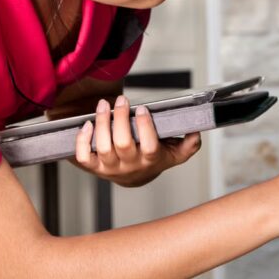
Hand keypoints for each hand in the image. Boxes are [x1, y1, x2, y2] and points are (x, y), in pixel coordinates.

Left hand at [72, 95, 201, 186]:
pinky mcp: (94, 168)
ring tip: (104, 105)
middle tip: (122, 100)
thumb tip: (196, 132)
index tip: (143, 108)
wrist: (135, 177)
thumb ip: (189, 145)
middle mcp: (129, 165)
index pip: (150, 146)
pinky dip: (82, 141)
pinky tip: (87, 124)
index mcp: (150, 160)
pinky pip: (83, 157)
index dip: (146, 127)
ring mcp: (110, 167)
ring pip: (102, 148)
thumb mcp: (175, 153)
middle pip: (123, 144)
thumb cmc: (153, 159)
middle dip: (121, 119)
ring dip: (101, 124)